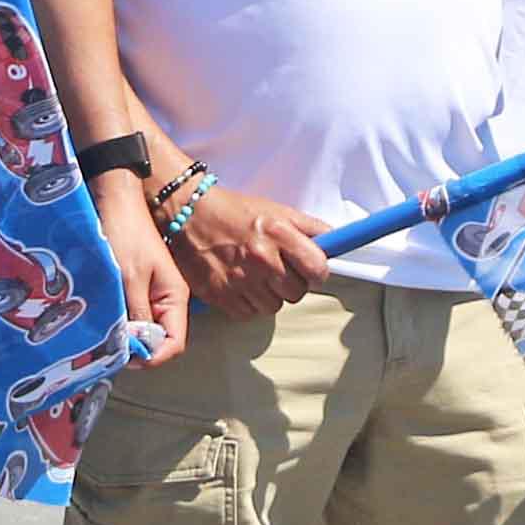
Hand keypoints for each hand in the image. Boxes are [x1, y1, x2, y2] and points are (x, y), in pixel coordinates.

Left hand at [99, 181, 195, 354]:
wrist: (115, 200)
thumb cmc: (124, 235)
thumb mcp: (129, 278)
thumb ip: (135, 314)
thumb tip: (138, 349)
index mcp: (175, 297)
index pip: (174, 342)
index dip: (154, 356)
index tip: (126, 357)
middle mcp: (168, 300)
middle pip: (159, 340)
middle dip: (138, 349)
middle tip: (109, 349)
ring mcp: (153, 295)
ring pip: (144, 330)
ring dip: (128, 336)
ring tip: (104, 337)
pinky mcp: (137, 289)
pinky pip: (133, 315)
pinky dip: (121, 322)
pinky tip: (104, 321)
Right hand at [165, 184, 330, 320]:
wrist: (188, 213)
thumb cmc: (233, 211)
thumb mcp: (276, 210)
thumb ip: (309, 227)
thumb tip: (336, 241)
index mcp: (277, 233)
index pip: (318, 269)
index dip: (317, 272)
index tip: (311, 270)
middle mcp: (260, 258)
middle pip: (297, 293)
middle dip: (291, 284)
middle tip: (277, 270)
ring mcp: (239, 279)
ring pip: (273, 308)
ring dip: (268, 296)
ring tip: (256, 276)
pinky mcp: (220, 294)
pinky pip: (248, 314)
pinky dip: (247, 304)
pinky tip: (240, 284)